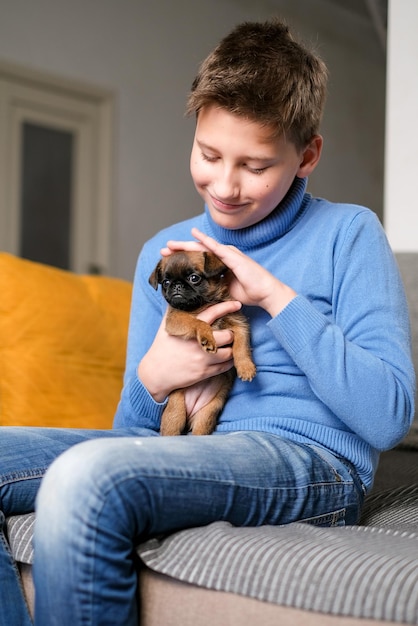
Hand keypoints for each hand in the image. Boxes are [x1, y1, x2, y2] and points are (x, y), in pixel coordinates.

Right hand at [138, 300, 240, 401]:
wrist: (156, 373)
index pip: (213, 313)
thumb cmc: (162, 347)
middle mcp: (198, 343)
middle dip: (230, 334)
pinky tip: (223, 358)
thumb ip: (174, 311)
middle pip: (228, 335)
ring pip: (230, 352)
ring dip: (231, 349)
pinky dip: (227, 362)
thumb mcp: (166, 326)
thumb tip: (179, 296)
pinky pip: (225, 366)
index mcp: (190, 329)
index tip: (237, 304)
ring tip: (227, 347)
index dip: (227, 307)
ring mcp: (203, 359)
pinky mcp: (205, 373)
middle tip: (228, 334)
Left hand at [162, 227, 296, 316]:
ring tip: (170, 244)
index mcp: (221, 264)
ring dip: (186, 245)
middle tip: (163, 250)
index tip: (168, 259)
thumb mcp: (225, 291)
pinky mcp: (233, 256)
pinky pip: (216, 247)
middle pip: (197, 251)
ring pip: (202, 247)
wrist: (266, 294)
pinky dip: (205, 240)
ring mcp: (228, 254)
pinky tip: (194, 235)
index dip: (183, 258)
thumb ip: (214, 287)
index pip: (198, 259)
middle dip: (179, 250)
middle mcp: (224, 256)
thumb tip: (200, 292)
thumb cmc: (250, 293)